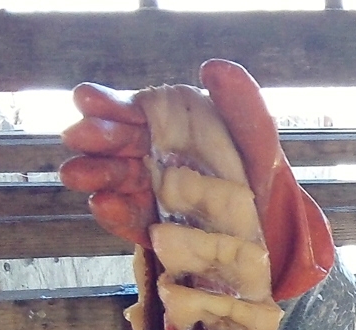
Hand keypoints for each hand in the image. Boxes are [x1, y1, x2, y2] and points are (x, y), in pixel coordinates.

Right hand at [60, 60, 333, 299]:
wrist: (278, 236)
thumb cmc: (264, 179)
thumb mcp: (259, 139)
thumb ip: (241, 104)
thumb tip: (215, 67)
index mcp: (176, 130)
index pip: (138, 113)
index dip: (111, 104)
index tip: (86, 99)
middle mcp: (159, 159)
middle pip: (119, 145)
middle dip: (96, 139)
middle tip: (77, 136)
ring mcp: (154, 196)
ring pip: (117, 181)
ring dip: (95, 175)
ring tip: (77, 174)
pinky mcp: (156, 231)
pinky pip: (133, 222)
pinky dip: (116, 214)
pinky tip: (104, 204)